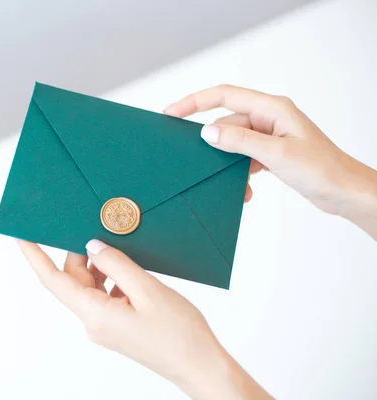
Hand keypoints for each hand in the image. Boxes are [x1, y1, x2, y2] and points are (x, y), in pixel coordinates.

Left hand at [18, 239, 271, 399]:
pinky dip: (112, 278)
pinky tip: (130, 270)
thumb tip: (93, 245)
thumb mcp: (148, 289)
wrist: (199, 365)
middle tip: (101, 230)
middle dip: (82, 253)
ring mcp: (104, 325)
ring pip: (90, 286)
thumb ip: (116, 264)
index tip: (23, 235)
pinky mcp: (116, 325)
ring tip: (121, 250)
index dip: (35, 256)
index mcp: (95, 315)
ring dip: (100, 265)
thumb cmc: (179, 334)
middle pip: (74, 279)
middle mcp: (93, 322)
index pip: (54, 281)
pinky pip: (104, 295)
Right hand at [164, 85, 376, 238]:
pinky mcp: (270, 153)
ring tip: (231, 183)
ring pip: (233, 144)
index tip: (172, 113)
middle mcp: (269, 118)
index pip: (224, 96)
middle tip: (193, 159)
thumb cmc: (322, 169)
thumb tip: (208, 132)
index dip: (194, 102)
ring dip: (228, 164)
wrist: (344, 192)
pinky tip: (245, 190)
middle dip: (213, 144)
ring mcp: (269, 135)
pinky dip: (239, 173)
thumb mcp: (276, 153)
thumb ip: (240, 141)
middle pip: (226, 123)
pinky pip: (243, 158)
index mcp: (272, 108)